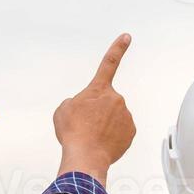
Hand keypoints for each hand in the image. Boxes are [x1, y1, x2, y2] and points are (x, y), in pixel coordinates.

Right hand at [53, 34, 136, 183]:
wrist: (86, 156)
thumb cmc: (73, 133)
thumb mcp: (63, 110)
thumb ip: (76, 101)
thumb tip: (84, 107)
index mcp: (98, 89)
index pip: (109, 63)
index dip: (118, 48)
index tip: (126, 37)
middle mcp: (115, 98)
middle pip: (105, 102)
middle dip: (97, 112)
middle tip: (86, 126)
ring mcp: (125, 115)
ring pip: (113, 118)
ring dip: (104, 125)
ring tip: (92, 136)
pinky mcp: (131, 132)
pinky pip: (120, 131)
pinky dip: (112, 136)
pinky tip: (102, 143)